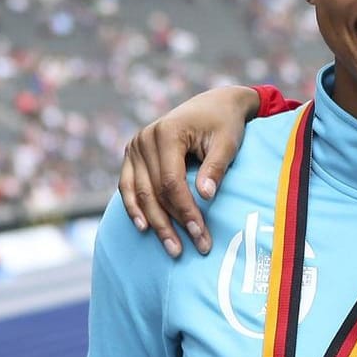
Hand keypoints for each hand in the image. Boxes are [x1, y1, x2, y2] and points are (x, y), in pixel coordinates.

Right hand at [118, 85, 260, 257]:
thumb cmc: (225, 125)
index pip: (171, 182)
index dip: (185, 211)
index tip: (201, 236)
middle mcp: (144, 139)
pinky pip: (128, 185)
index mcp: (167, 133)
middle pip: (153, 191)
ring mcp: (135, 147)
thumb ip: (216, 168)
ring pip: (139, 193)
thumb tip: (205, 197)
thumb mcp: (228, 143)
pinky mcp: (133, 155)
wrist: (214, 105)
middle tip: (186, 251)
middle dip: (171, 224)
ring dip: (153, 222)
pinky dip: (134, 207)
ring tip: (171, 248)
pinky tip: (143, 228)